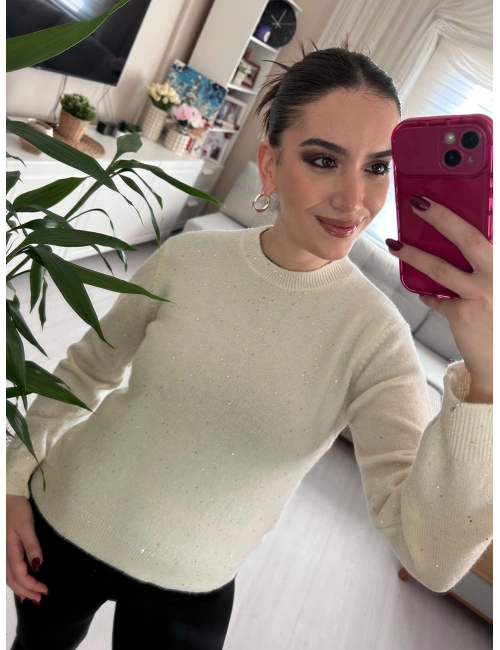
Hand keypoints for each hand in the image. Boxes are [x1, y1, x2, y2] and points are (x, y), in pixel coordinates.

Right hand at [6, 494, 48, 604]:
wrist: (7, 497)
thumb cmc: (18, 510)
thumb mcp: (26, 526)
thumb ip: (32, 546)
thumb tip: (38, 566)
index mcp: (9, 551)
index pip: (20, 576)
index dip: (32, 586)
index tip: (45, 590)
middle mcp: (4, 555)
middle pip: (13, 580)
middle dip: (26, 592)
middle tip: (41, 599)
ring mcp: (3, 553)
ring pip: (8, 577)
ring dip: (20, 588)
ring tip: (31, 597)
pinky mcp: (5, 549)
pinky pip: (7, 571)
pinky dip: (14, 580)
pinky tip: (20, 584)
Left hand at [386, 196, 493, 395]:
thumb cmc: (497, 317)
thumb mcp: (495, 286)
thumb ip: (481, 267)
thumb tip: (452, 246)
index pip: (484, 232)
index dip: (463, 212)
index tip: (443, 198)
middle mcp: (497, 276)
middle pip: (467, 238)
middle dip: (441, 217)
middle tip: (416, 203)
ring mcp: (482, 295)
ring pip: (440, 268)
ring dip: (414, 254)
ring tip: (394, 244)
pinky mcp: (464, 314)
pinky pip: (437, 299)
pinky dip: (429, 296)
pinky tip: (426, 294)